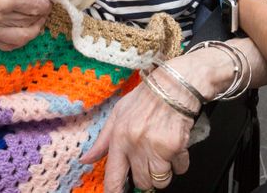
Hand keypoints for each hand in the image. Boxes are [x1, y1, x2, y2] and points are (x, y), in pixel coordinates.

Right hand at [0, 0, 57, 49]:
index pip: (37, 7)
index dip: (46, 4)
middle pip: (31, 21)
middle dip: (41, 15)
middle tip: (41, 8)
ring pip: (24, 36)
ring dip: (34, 29)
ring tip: (35, 20)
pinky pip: (9, 46)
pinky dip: (20, 40)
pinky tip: (22, 31)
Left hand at [81, 65, 194, 191]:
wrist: (175, 85)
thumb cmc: (146, 98)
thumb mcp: (118, 113)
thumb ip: (103, 140)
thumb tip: (86, 160)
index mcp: (119, 138)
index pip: (113, 176)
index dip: (114, 192)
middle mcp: (136, 145)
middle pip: (141, 182)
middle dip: (147, 177)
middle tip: (150, 161)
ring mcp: (156, 147)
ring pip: (161, 180)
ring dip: (164, 172)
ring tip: (163, 154)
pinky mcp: (176, 147)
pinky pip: (180, 169)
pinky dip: (180, 162)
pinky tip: (176, 147)